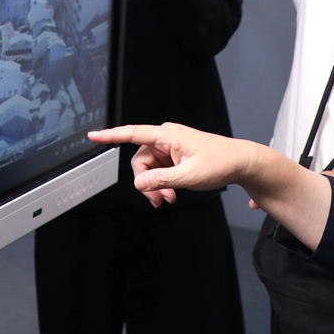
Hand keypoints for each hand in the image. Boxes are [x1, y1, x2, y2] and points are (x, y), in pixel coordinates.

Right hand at [87, 122, 269, 207]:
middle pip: (140, 160)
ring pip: (149, 167)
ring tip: (170, 199)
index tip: (93, 136)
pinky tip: (173, 193)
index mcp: (168, 135)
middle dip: (146, 182)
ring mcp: (170, 146)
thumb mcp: (189, 176)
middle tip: (159, 201)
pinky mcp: (175, 155)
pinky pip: (159, 169)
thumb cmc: (220, 162)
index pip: (132, 133)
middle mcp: (166, 137)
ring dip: (156, 185)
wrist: (240, 162)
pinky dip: (163, 183)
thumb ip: (161, 180)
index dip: (110, 136)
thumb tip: (139, 183)